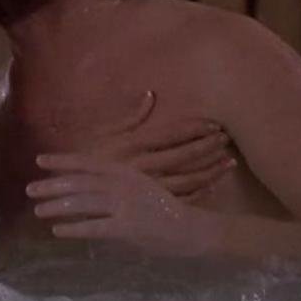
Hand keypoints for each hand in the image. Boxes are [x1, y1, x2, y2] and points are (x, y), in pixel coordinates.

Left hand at [26, 153, 209, 256]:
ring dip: (58, 207)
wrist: (191, 229)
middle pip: (80, 182)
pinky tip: (58, 231)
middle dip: (53, 185)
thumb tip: (79, 187)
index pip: (88, 163)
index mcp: (126, 172)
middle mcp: (124, 184)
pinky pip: (94, 227)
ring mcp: (126, 205)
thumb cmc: (162, 209)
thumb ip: (112, 184)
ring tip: (39, 211)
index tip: (40, 160)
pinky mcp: (128, 227)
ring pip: (83, 203)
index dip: (63, 161)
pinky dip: (74, 228)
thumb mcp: (138, 187)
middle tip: (31, 190)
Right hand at [80, 91, 235, 198]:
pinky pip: (180, 201)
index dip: (194, 129)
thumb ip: (131, 116)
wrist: (71, 190)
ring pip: (187, 181)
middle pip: (184, 157)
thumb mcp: (105, 133)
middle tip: (226, 140)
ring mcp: (148, 189)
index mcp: (131, 146)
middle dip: (207, 148)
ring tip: (228, 162)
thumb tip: (151, 95)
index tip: (214, 124)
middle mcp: (142, 167)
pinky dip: (200, 193)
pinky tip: (214, 185)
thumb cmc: (89, 157)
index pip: (170, 135)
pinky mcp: (150, 206)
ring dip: (210, 171)